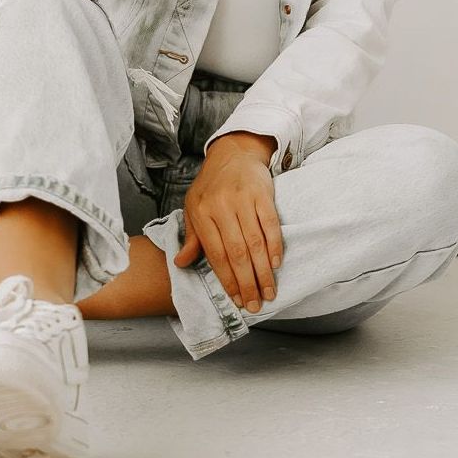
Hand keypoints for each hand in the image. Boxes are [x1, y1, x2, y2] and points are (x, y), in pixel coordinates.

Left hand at [174, 134, 283, 312]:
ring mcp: (242, 199)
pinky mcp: (262, 194)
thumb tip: (181, 264)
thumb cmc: (211, 185)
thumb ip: (192, 237)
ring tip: (268, 292)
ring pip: (254, 242)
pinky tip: (275, 264)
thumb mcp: (193, 207)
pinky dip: (274, 246)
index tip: (236, 299)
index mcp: (201, 213)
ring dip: (263, 271)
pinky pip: (270, 224)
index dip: (227, 280)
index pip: (216, 255)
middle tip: (255, 304)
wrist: (233, 153)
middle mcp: (221, 207)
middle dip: (247, 283)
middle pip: (236, 253)